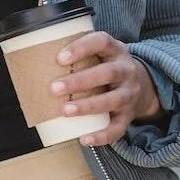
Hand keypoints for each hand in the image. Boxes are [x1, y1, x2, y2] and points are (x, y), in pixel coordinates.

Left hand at [50, 31, 163, 146]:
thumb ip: (77, 52)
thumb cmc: (107, 65)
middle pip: (107, 73)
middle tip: (54, 87)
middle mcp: (126, 70)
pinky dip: (102, 135)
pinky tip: (84, 138)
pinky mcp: (130, 115)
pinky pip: (118, 128)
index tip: (60, 58)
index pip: (102, 41)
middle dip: (80, 81)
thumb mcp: (100, 52)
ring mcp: (130, 93)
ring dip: (87, 106)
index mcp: (116, 50)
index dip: (82, 48)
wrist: (144, 85)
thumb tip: (34, 56)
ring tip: (65, 111)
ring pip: (112, 100)